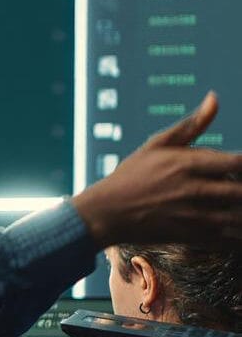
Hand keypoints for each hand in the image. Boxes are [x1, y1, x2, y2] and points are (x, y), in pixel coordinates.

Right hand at [71, 91, 241, 248]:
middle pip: (241, 192)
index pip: (236, 162)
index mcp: (187, 164)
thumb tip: (214, 97)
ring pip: (238, 217)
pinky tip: (237, 226)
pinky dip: (238, 234)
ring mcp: (193, 216)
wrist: (108, 213)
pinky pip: (228, 239)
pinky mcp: (191, 237)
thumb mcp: (157, 145)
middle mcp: (193, 190)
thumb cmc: (131, 175)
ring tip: (239, 204)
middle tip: (241, 186)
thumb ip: (192, 124)